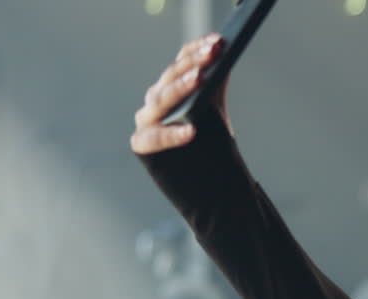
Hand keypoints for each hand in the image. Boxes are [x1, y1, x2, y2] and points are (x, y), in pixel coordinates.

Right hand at [130, 33, 229, 154]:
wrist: (209, 186)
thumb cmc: (209, 149)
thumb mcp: (215, 113)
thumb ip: (215, 86)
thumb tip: (225, 53)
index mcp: (169, 90)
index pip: (180, 64)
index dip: (196, 50)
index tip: (217, 41)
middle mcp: (154, 102)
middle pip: (170, 78)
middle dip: (192, 63)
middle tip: (212, 52)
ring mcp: (146, 123)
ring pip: (160, 101)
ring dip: (179, 88)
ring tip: (199, 78)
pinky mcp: (142, 146)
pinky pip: (155, 137)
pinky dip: (171, 133)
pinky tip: (190, 130)